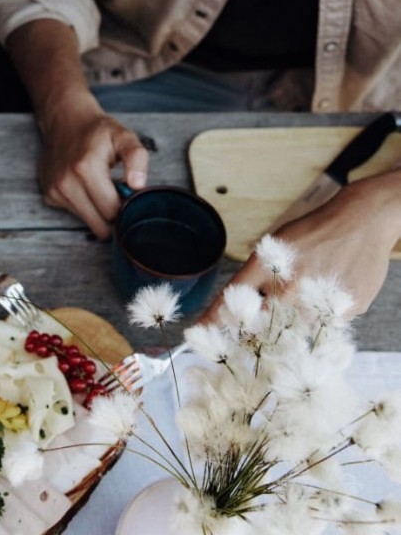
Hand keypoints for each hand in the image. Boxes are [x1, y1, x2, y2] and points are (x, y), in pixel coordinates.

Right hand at [37, 101, 149, 237]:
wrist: (65, 121)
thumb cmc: (97, 131)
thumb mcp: (123, 136)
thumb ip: (137, 158)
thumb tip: (138, 185)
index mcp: (86, 168)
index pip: (112, 211)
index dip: (125, 206)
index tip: (127, 193)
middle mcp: (66, 182)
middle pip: (100, 225)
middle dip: (112, 214)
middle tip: (116, 192)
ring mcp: (55, 190)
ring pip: (87, 222)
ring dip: (97, 210)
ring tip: (100, 187)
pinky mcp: (49, 195)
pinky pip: (74, 214)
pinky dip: (83, 205)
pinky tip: (84, 186)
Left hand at [200, 170, 400, 321]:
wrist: (363, 220)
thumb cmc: (315, 231)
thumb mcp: (278, 246)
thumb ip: (259, 278)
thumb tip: (237, 309)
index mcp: (266, 265)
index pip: (230, 298)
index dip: (211, 319)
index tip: (194, 336)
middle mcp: (288, 287)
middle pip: (260, 325)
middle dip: (255, 330)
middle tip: (261, 324)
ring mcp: (316, 302)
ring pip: (293, 330)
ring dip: (291, 323)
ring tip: (307, 296)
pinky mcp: (343, 312)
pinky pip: (321, 326)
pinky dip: (319, 316)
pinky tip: (328, 293)